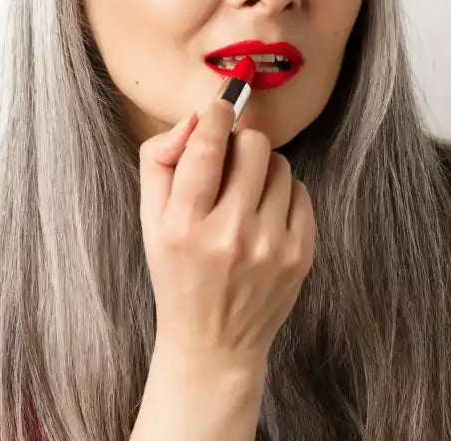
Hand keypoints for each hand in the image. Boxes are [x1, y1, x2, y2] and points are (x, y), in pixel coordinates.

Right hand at [138, 98, 315, 373]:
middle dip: (240, 142)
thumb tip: (197, 117)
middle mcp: (231, 235)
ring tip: (246, 196)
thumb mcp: (149, 221)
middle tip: (229, 162)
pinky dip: (283, 194)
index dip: (216, 113)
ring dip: (262, 169)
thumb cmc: (177, 274)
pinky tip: (264, 216)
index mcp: (185, 225)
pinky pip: (301, 191)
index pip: (207, 145)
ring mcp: (271, 246)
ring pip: (281, 165)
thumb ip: (161, 160)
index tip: (219, 107)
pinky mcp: (301, 255)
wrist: (214, 343)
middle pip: (253, 144)